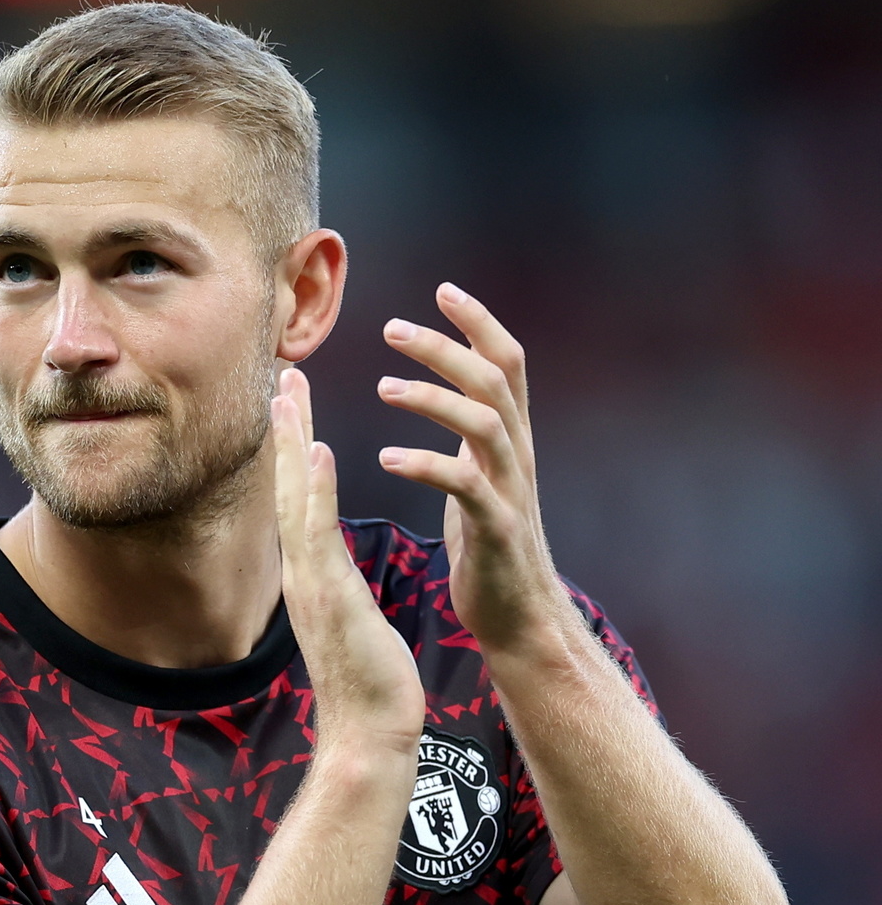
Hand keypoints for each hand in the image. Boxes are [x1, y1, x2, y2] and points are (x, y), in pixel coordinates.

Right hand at [272, 368, 423, 758]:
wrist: (368, 733)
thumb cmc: (368, 682)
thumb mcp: (351, 619)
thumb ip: (338, 585)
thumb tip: (333, 570)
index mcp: (312, 572)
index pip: (300, 497)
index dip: (295, 446)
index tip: (295, 400)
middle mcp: (301, 570)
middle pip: (287, 486)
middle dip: (285, 428)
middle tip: (282, 373)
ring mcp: (309, 582)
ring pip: (294, 499)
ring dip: (289, 442)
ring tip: (287, 392)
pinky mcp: (327, 596)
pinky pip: (318, 534)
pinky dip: (313, 490)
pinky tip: (314, 451)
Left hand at [374, 285, 579, 658]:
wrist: (520, 615)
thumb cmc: (491, 547)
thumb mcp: (481, 478)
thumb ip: (471, 437)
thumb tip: (454, 399)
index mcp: (510, 441)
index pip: (505, 363)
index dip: (479, 323)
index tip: (443, 289)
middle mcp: (518, 456)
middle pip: (493, 380)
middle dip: (446, 347)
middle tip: (391, 329)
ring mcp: (511, 491)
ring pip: (484, 423)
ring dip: (433, 399)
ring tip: (384, 387)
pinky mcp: (497, 529)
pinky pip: (464, 486)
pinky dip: (426, 464)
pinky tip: (387, 456)